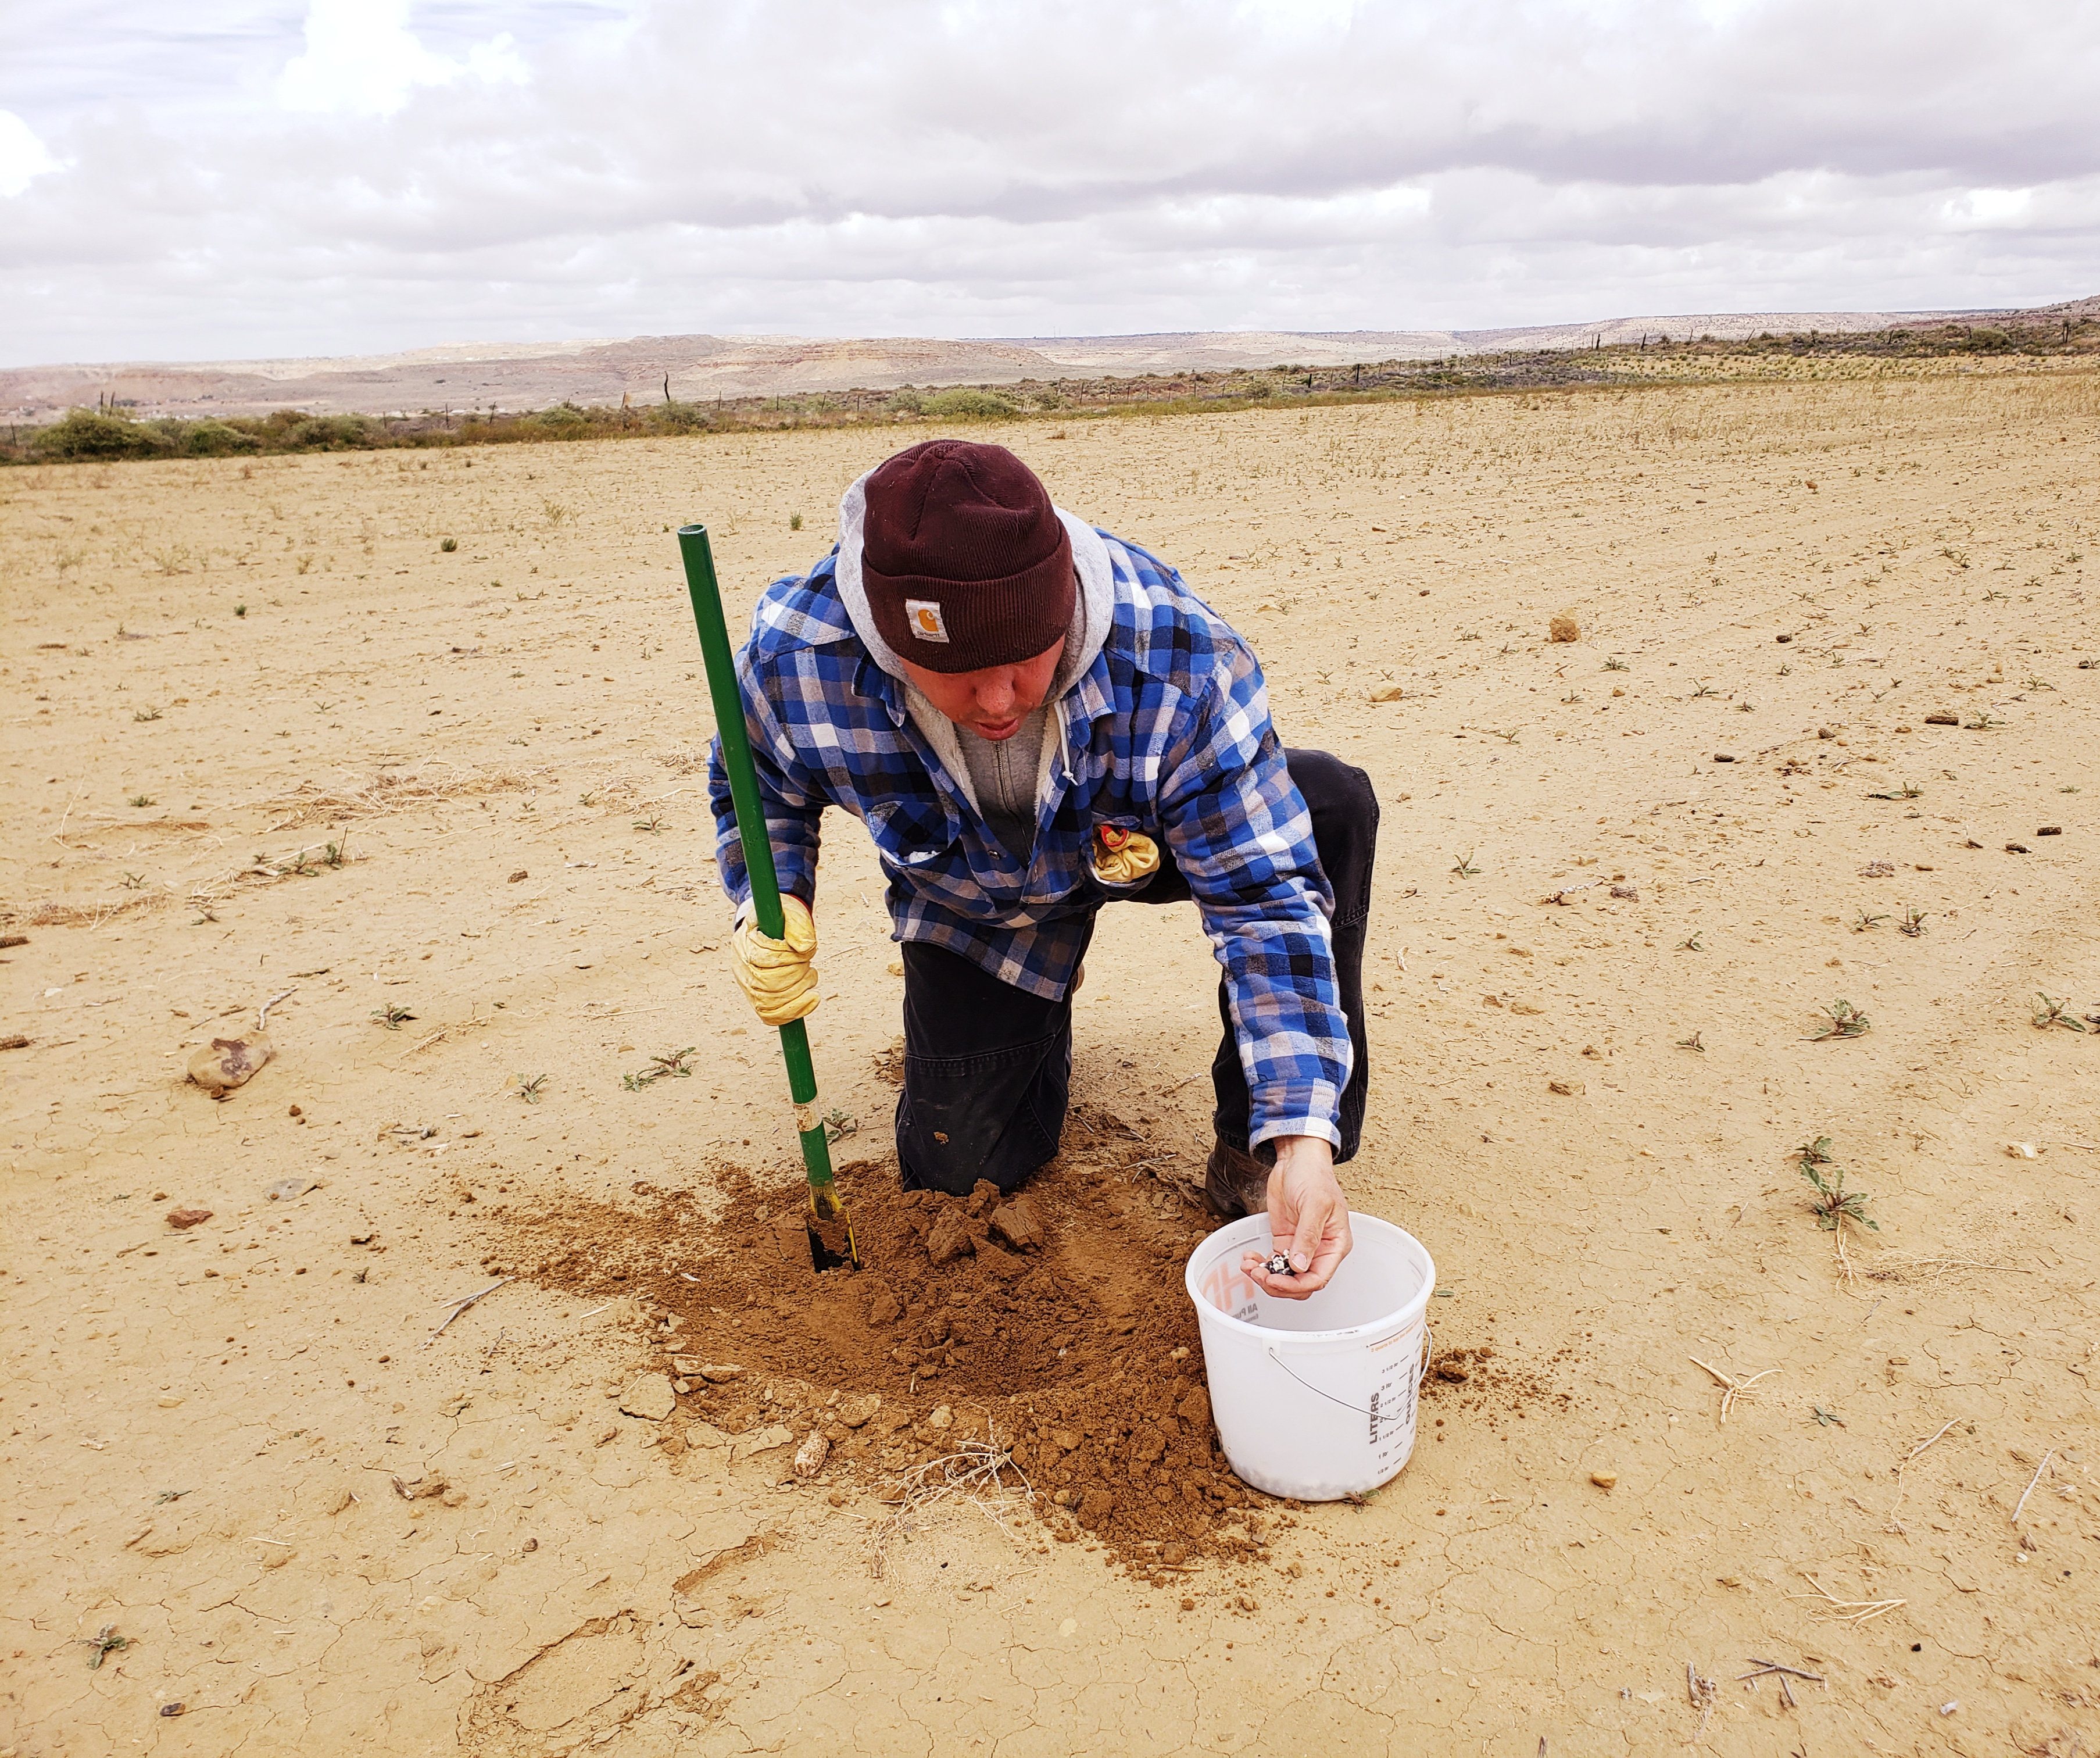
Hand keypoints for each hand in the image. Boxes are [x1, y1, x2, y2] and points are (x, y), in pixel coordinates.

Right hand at [730, 895, 818, 1025]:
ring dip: (799, 991)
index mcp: (743, 942)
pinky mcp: (757, 1000)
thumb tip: (806, 947)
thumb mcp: (791, 915)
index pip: (764, 958)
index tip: (806, 949)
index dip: (790, 957)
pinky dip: (793, 1011)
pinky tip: (812, 999)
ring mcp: (747, 986)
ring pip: (769, 1002)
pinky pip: (770, 1016)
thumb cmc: (783, 921)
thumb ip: (799, 927)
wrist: (770, 927)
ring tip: (810, 975)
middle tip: (809, 964)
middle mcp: (741, 966)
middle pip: (767, 983)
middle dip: (796, 974)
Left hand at [1238, 1135, 1351, 1299]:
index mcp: (1335, 1245)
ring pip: (1285, 1277)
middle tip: (1258, 1274)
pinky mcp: (1285, 1241)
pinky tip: (1249, 1259)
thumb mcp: (1315, 1205)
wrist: (1297, 1159)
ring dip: (1266, 1276)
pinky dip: (1261, 1265)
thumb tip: (1300, 1265)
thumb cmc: (1314, 1177)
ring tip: (1249, 1265)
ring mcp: (1300, 1247)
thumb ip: (1308, 1236)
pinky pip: (1273, 1263)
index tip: (1275, 1281)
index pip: (1318, 1278)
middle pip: (1300, 1283)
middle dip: (1278, 1284)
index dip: (1296, 1286)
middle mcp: (1319, 1250)